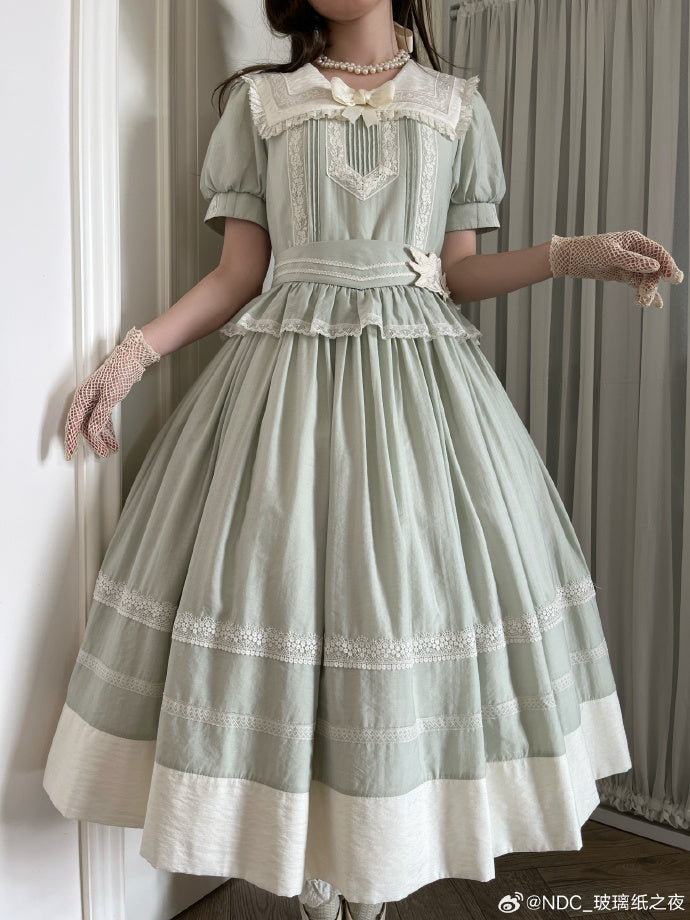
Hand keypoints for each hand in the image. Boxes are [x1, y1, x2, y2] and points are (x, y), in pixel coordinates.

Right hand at [64, 327, 160, 459]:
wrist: (132, 359)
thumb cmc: (120, 371)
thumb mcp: (110, 395)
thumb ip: (100, 415)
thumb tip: (92, 431)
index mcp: (82, 397)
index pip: (73, 423)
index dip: (71, 440)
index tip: (70, 454)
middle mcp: (86, 399)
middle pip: (85, 425)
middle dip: (93, 441)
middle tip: (102, 453)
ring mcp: (95, 400)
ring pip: (94, 424)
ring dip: (102, 437)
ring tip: (110, 449)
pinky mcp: (104, 401)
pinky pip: (102, 419)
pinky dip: (107, 429)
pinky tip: (112, 439)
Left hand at [549, 230, 683, 307]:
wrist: (568, 259)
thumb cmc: (587, 251)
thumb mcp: (610, 255)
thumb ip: (633, 261)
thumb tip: (655, 266)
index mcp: (635, 241)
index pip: (657, 253)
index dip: (667, 265)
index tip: (672, 278)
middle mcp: (635, 251)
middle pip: (653, 268)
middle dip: (652, 283)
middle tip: (646, 296)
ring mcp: (629, 264)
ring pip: (645, 278)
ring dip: (647, 291)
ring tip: (642, 303)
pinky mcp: (622, 274)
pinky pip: (637, 284)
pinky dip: (643, 292)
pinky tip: (653, 303)